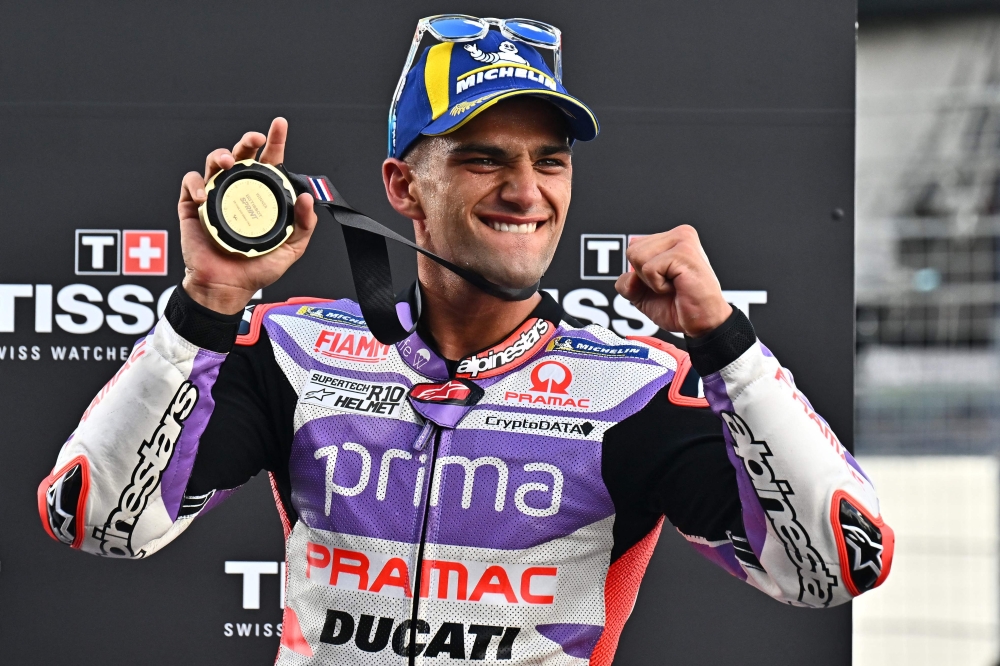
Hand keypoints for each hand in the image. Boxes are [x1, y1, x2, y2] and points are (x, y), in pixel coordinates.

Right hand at [178, 117, 317, 313]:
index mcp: (262, 197)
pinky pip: (191, 183)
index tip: (279, 125)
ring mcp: (215, 196)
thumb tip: (308, 197)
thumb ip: (303, 226)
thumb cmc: (256, 270)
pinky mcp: (192, 206)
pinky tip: (204, 196)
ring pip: (214, 162)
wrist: (226, 288)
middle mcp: (238, 191)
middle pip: (241, 155)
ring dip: (221, 155)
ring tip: (230, 163)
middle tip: (255, 140)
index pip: (269, 163)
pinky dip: (196, 184)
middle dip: (247, 141)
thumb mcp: (290, 249)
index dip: (274, 142)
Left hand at [615, 225, 731, 337]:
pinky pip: (650, 269)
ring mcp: (683, 240)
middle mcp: (679, 234)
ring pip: (638, 257)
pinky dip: (659, 286)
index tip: (664, 281)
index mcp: (671, 238)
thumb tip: (630, 275)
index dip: (640, 273)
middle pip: (632, 250)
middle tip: (670, 284)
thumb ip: (626, 283)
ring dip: (652, 281)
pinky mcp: (684, 252)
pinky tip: (679, 287)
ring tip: (675, 285)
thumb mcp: (641, 295)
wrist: (702, 323)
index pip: (633, 246)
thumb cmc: (678, 307)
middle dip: (644, 277)